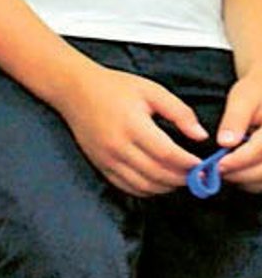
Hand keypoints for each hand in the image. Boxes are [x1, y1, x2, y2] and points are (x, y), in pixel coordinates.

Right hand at [57, 63, 205, 195]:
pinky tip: (158, 181)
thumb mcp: (150, 90)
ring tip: (180, 177)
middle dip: (184, 178)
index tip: (204, 165)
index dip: (190, 164)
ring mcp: (107, 158)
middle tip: (198, 174)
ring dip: (168, 187)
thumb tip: (200, 136)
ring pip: (146, 186)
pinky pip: (129, 188)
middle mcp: (118, 146)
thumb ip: (179, 112)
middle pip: (160, 175)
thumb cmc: (113, 87)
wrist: (73, 89)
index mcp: (132, 125)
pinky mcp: (100, 165)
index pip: (169, 155)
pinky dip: (148, 190)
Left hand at [217, 74, 261, 190]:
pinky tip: (235, 171)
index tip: (218, 164)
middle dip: (238, 174)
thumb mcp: (244, 97)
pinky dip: (250, 181)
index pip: (260, 150)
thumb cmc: (257, 92)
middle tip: (214, 170)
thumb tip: (225, 142)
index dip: (238, 160)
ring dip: (243, 180)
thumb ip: (236, 119)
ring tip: (221, 170)